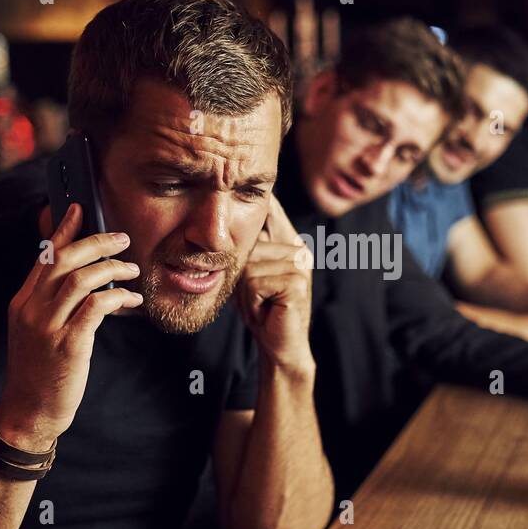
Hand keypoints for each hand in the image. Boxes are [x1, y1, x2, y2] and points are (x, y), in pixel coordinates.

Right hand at [0, 203, 141, 451]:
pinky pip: (96, 306)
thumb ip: (52, 304)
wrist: (29, 413)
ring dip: (112, 268)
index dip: (65, 230)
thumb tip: (82, 279)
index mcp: (22, 302)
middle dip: (96, 243)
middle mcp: (31, 309)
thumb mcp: (36, 332)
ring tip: (132, 270)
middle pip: (64, 260)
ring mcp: (48, 326)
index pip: (45, 256)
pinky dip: (117, 297)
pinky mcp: (68, 344)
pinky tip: (131, 301)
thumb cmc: (39, 373)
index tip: (81, 209)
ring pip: (81, 278)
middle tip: (122, 238)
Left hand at [236, 194, 314, 375]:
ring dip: (246, 290)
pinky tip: (266, 309)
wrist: (279, 344)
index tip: (244, 184)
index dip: (257, 200)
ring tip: (260, 302)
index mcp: (290, 242)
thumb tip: (227, 213)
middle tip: (255, 295)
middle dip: (241, 272)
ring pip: (249, 264)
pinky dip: (252, 300)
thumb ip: (248, 246)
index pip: (271, 209)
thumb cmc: (262, 308)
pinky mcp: (296, 282)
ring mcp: (300, 264)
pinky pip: (255, 281)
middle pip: (249, 242)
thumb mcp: (250, 272)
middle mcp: (299, 248)